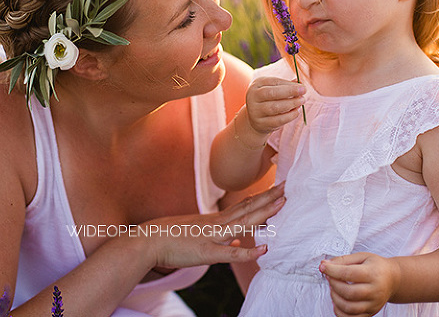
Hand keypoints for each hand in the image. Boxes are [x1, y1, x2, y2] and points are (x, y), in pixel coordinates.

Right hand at [147, 183, 285, 268]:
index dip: (262, 198)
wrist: (149, 240)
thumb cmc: (171, 238)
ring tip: (283, 203)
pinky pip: (231, 253)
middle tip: (288, 186)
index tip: (278, 189)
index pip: (243, 206)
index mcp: (215, 220)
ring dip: (265, 213)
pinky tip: (263, 248)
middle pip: (248, 208)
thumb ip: (220, 238)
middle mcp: (217, 223)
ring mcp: (212, 236)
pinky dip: (248, 250)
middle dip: (270, 198)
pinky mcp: (206, 252)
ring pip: (243, 222)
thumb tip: (237, 240)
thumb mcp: (199, 235)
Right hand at [245, 76, 305, 134]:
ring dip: (291, 104)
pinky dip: (290, 116)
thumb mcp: (273, 89)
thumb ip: (285, 85)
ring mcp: (255, 111)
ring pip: (275, 107)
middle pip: (271, 93)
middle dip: (290, 92)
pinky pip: (277, 120)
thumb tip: (299, 83)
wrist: (255, 118)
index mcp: (256, 85)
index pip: (273, 82)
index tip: (302, 86)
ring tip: (301, 101)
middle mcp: (253, 97)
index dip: (288, 84)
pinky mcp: (261, 123)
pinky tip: (297, 111)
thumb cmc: (268, 100)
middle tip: (303, 92)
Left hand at [320, 252, 399, 316]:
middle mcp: (375, 291)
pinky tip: (338, 302)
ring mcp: (374, 304)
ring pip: (350, 308)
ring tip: (334, 289)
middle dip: (333, 285)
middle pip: (349, 293)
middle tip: (329, 278)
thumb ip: (342, 260)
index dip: (332, 270)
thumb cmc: (376, 266)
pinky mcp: (371, 313)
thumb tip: (324, 264)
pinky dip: (340, 312)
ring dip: (335, 299)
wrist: (393, 279)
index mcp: (373, 274)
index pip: (349, 273)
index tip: (323, 267)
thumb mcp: (361, 257)